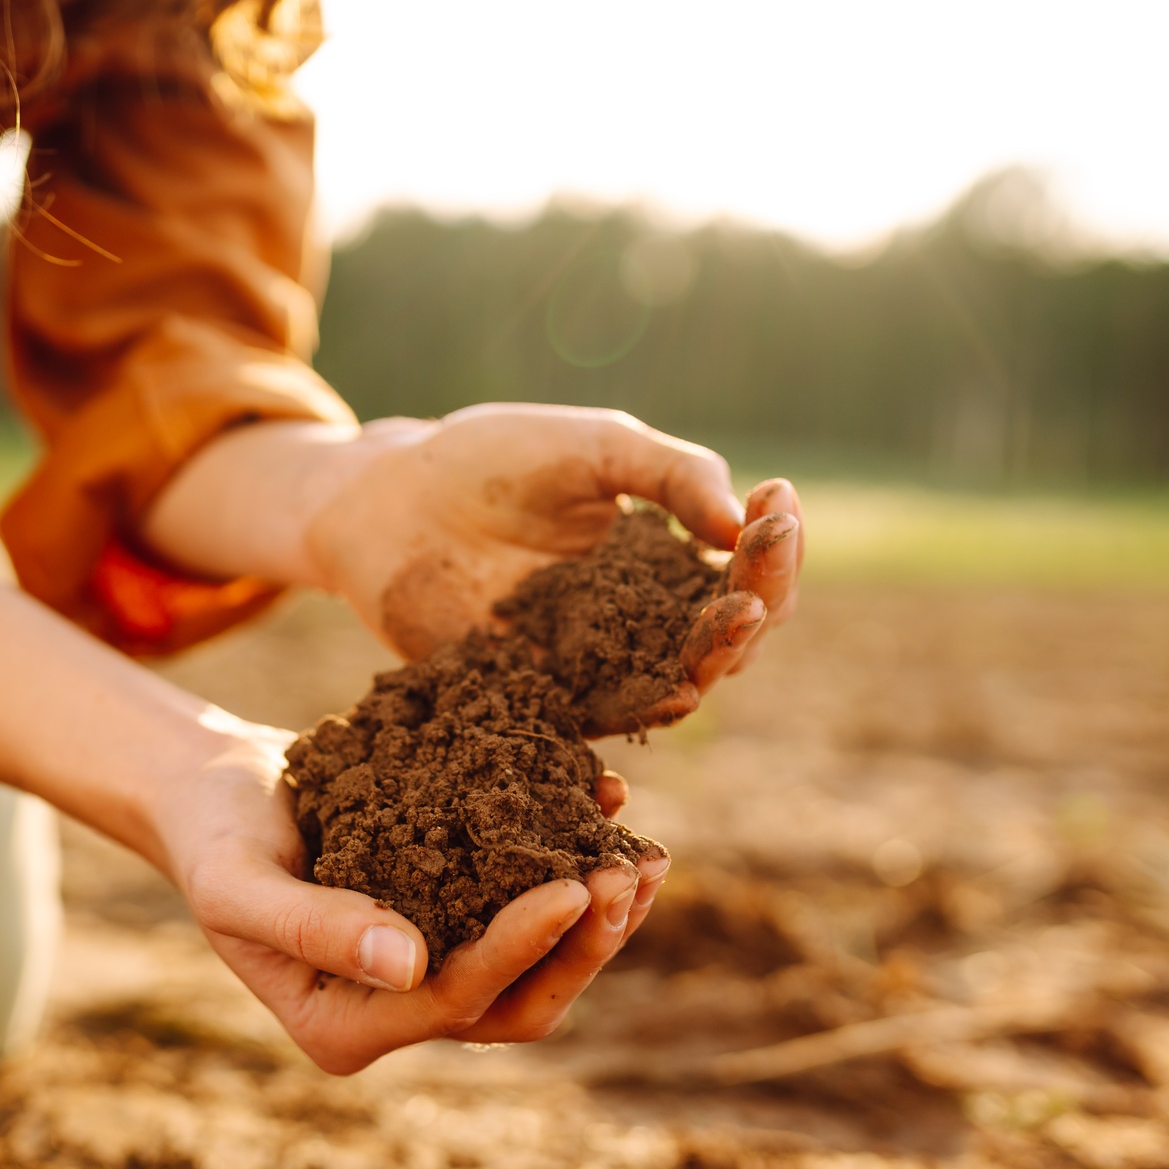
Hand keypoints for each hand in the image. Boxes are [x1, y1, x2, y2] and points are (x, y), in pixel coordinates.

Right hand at [153, 716, 668, 1072]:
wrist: (216, 794)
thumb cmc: (213, 838)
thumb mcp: (238, 882)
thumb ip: (313, 926)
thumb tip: (410, 966)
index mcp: (344, 1027)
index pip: (454, 1000)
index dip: (519, 947)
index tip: (574, 883)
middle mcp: (397, 1014)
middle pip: (517, 1007)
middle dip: (583, 947)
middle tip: (632, 873)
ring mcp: (430, 974)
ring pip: (539, 974)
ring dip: (599, 921)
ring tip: (648, 856)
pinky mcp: (454, 924)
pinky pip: (528, 916)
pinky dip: (576, 873)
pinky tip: (610, 815)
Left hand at [307, 405, 803, 730]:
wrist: (392, 497)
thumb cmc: (494, 460)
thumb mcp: (598, 448)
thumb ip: (672, 476)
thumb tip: (745, 525)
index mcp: (667, 566)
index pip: (748, 573)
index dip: (775, 542)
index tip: (777, 498)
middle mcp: (643, 627)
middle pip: (732, 635)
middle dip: (762, 596)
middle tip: (765, 558)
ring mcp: (595, 668)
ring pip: (683, 682)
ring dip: (720, 653)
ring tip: (738, 615)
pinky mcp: (544, 702)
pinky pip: (607, 721)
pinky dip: (650, 708)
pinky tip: (680, 686)